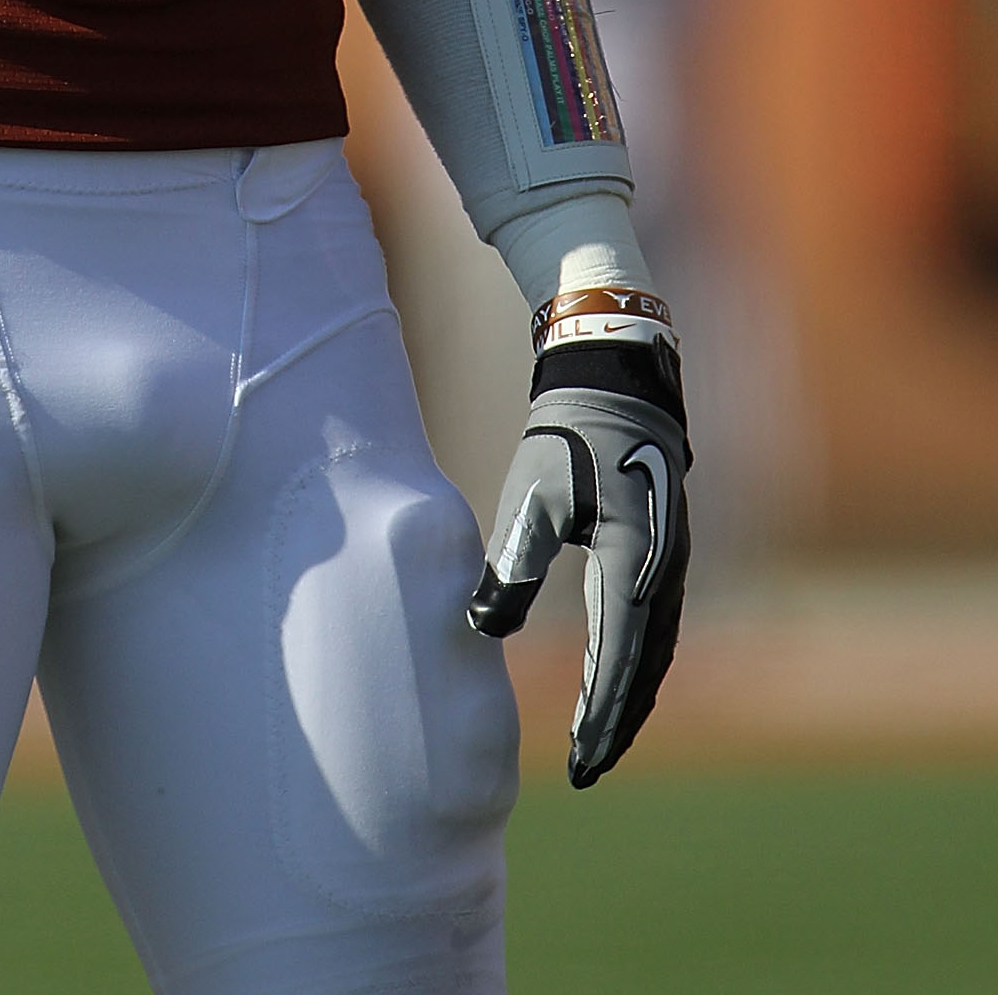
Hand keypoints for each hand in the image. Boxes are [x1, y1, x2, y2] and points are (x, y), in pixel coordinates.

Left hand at [467, 339, 690, 788]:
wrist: (614, 387)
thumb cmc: (567, 438)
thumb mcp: (533, 496)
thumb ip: (514, 563)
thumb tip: (486, 628)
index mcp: (634, 563)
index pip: (618, 658)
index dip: (599, 715)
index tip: (580, 761)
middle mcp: (664, 574)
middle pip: (645, 669)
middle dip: (617, 723)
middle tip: (588, 770)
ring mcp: (671, 566)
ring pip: (656, 653)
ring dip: (631, 699)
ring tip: (602, 744)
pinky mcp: (664, 556)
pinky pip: (656, 628)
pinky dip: (639, 666)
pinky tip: (617, 686)